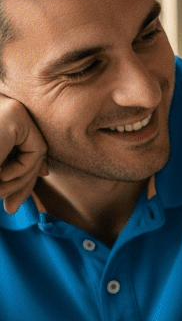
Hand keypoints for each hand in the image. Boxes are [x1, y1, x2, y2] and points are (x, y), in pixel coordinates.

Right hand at [0, 95, 47, 213]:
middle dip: (21, 186)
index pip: (18, 155)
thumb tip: (38, 179)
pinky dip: (22, 170)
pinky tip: (1, 176)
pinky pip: (35, 150)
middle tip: (11, 209)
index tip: (13, 204)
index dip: (20, 180)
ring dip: (18, 182)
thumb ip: (6, 175)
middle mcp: (3, 115)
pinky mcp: (16, 115)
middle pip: (27, 155)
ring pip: (33, 156)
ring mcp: (11, 112)